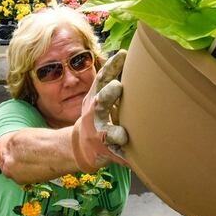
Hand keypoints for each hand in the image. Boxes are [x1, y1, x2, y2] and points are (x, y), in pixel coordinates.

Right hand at [71, 50, 128, 172]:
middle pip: (100, 101)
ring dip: (116, 133)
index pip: (102, 78)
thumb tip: (126, 54)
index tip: (123, 53)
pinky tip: (133, 161)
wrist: (81, 145)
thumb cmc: (97, 116)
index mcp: (96, 97)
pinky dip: (126, 157)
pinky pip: (118, 154)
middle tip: (118, 86)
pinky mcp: (105, 151)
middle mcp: (94, 114)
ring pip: (107, 133)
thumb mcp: (100, 97)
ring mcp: (98, 133)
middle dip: (109, 94)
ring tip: (123, 136)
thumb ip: (111, 82)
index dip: (111, 66)